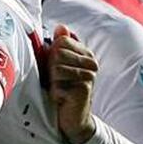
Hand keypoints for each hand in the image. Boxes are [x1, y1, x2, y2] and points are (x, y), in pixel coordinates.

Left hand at [48, 24, 98, 143]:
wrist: (72, 117)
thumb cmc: (63, 88)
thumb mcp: (58, 65)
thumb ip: (59, 45)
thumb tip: (61, 26)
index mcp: (85, 54)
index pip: (61, 41)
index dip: (52, 54)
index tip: (55, 67)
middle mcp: (91, 63)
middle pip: (58, 52)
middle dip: (51, 68)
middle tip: (57, 81)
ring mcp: (89, 75)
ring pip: (57, 67)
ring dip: (52, 80)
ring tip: (60, 88)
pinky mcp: (84, 88)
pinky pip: (59, 82)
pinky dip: (55, 91)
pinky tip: (61, 97)